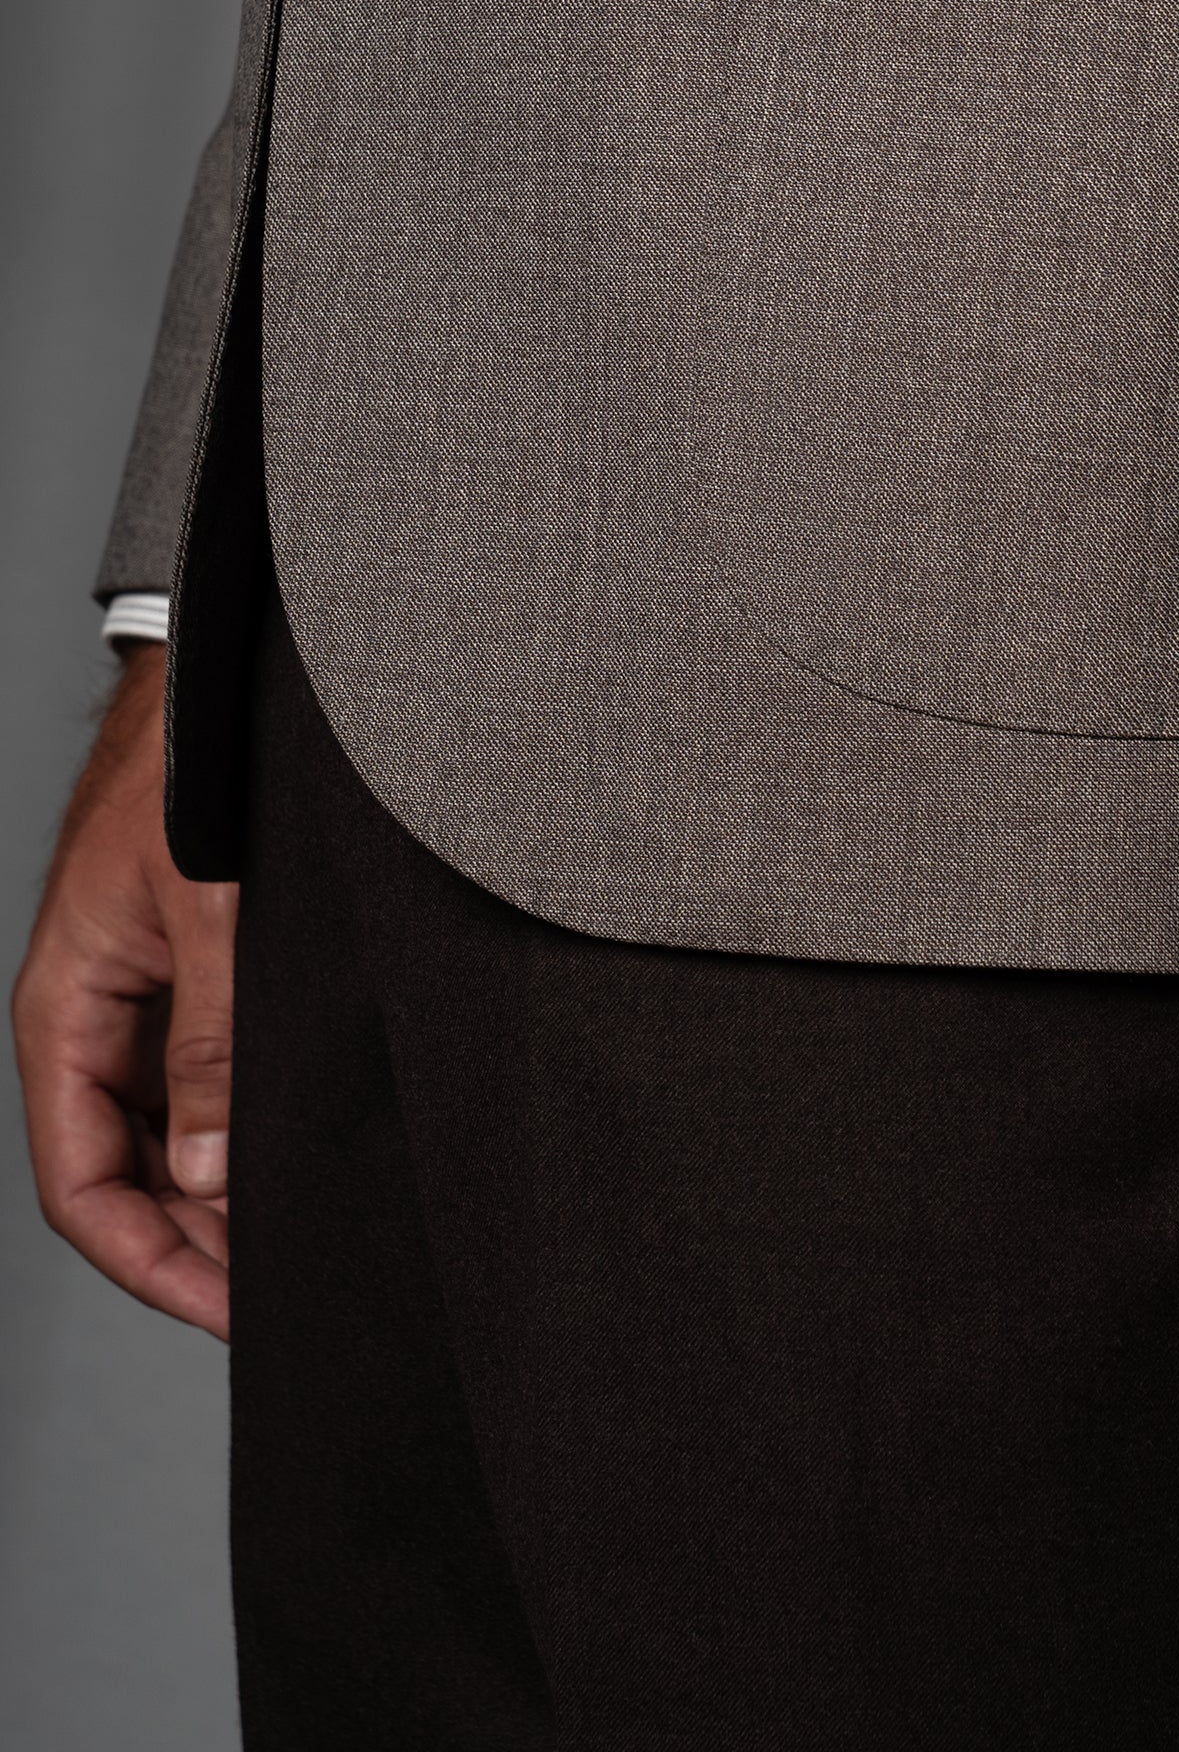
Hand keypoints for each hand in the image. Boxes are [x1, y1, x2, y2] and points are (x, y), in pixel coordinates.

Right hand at [13, 644, 234, 1337]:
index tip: (228, 1313)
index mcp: (66, 1010)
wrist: (207, 680)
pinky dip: (235, 1124)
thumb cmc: (188, 774)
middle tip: (280, 1293)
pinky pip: (193, 1075)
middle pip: (124, 1173)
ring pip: (162, 1131)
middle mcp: (92, 1015)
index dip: (151, 1263)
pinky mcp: (181, 969)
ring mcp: (136, 995)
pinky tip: (292, 1149)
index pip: (84, 1185)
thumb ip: (211, 1040)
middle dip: (192, 1244)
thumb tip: (212, 1170)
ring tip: (296, 1237)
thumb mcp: (209, 909)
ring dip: (217, 1190)